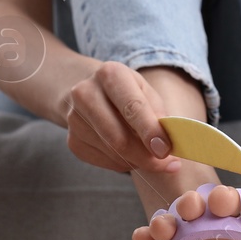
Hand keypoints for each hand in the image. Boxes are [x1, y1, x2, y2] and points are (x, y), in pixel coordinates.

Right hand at [61, 61, 181, 175]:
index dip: (150, 131)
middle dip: (146, 157)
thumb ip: (157, 115)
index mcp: (110, 74)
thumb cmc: (125, 92)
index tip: (165, 150)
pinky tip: (128, 153)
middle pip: (118, 138)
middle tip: (168, 165)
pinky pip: (104, 163)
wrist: (89, 91)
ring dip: (137, 161)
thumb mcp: (145, 91)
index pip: (132, 107)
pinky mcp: (72, 141)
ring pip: (113, 153)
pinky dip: (123, 164)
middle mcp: (86, 93)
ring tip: (149, 153)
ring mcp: (74, 119)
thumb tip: (167, 146)